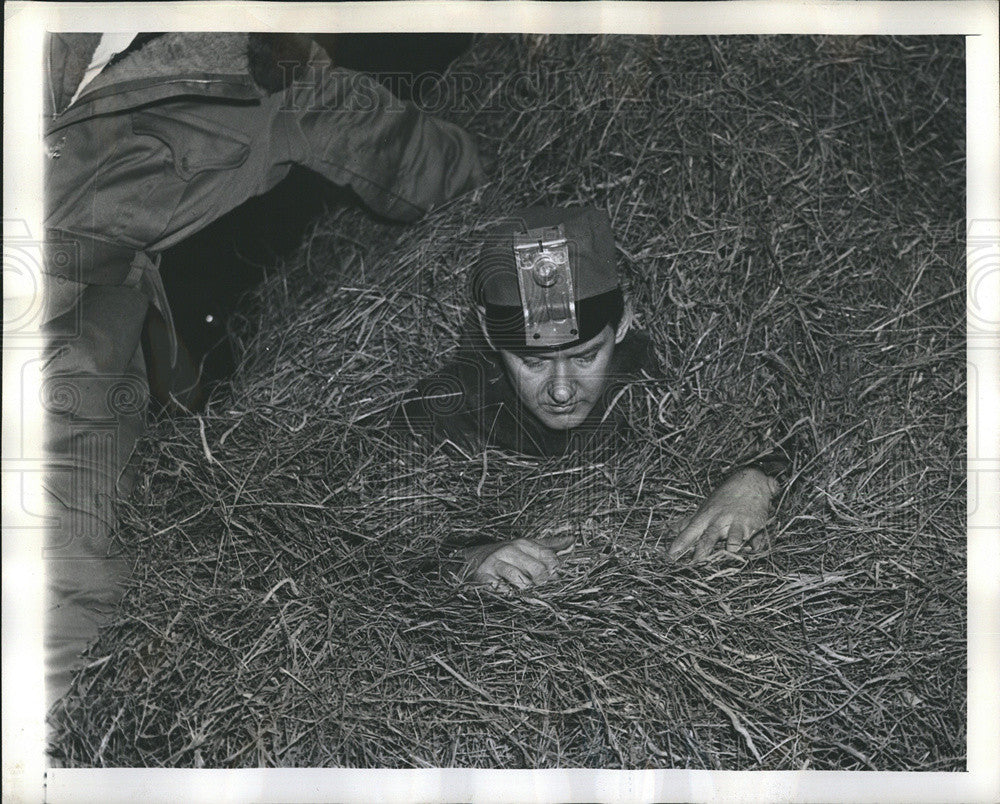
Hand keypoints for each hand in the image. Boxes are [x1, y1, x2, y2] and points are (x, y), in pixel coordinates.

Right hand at [458, 533, 575, 589]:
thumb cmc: (506, 555)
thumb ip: (549, 546)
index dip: (555, 570)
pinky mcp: (483, 577)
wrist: (472, 559)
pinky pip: (499, 589)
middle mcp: (509, 550)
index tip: (554, 577)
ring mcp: (495, 563)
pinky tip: (510, 595)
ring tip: (526, 593)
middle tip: (540, 588)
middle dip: (542, 583)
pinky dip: (507, 595)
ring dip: (526, 591)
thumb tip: (572, 540)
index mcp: (523, 543)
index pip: (548, 556)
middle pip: (537, 569)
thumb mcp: (526, 547)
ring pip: (519, 580)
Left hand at [667, 468, 778, 562]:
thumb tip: (671, 530)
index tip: (670, 555)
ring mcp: (738, 523)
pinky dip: (755, 546)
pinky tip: (754, 550)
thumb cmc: (724, 497)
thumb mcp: (705, 508)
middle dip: (702, 550)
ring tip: (730, 553)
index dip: (680, 543)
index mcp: (706, 517)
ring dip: (732, 546)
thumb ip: (690, 523)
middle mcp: (720, 521)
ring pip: (734, 538)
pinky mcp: (755, 526)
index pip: (690, 531)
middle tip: (694, 563)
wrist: (750, 481)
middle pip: (709, 537)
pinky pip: (756, 539)